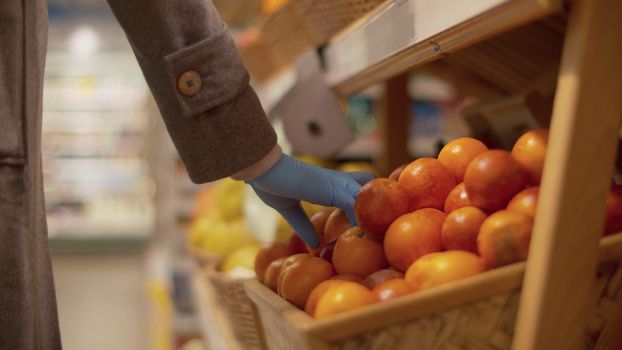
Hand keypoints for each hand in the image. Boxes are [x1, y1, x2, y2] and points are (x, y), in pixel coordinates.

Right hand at [247, 154, 373, 247]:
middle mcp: (336, 180)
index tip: (367, 216)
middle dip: (376, 196)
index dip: (363, 196)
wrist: (264, 169)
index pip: (354, 184)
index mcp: (327, 183)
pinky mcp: (334, 189)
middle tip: (377, 219)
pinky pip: (355, 205)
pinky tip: (361, 235)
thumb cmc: (272, 184)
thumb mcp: (289, 210)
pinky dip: (360, 220)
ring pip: (368, 193)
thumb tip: (314, 245)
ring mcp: (337, 183)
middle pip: (369, 181)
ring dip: (373, 211)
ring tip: (376, 232)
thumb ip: (303, 225)